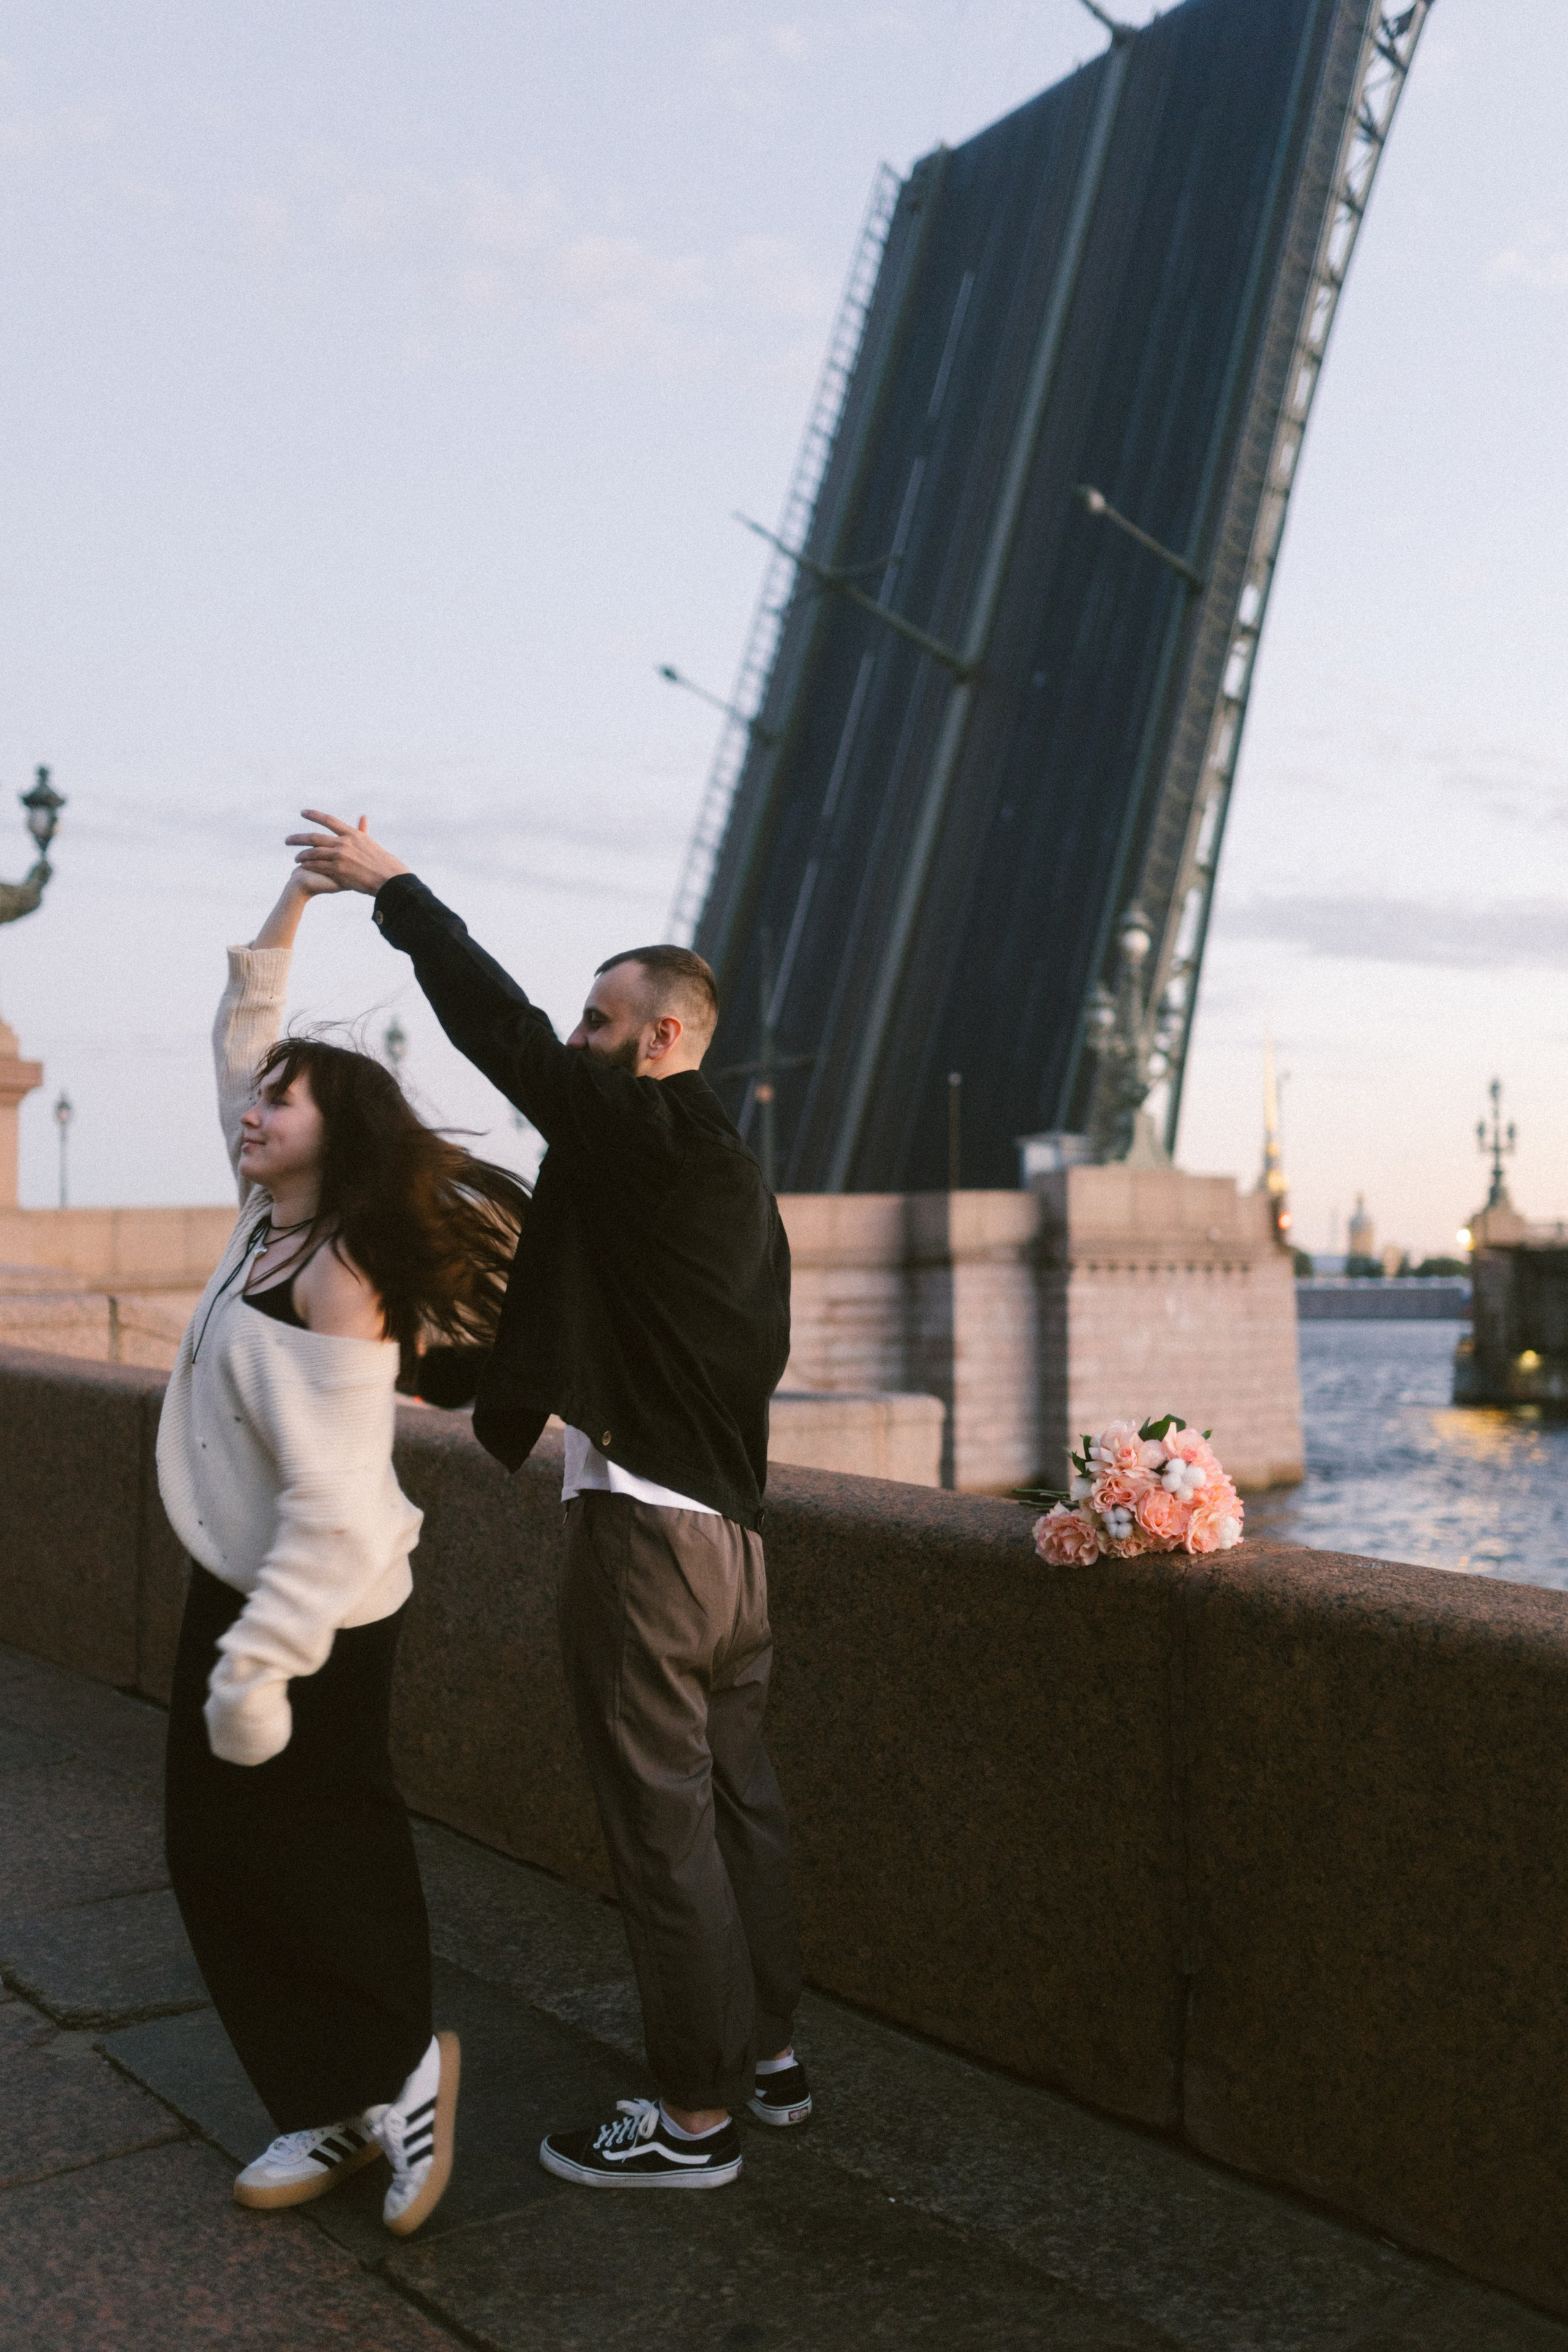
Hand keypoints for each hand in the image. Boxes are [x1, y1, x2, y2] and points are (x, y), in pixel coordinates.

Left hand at [287, 810, 410, 896]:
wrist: (388, 878)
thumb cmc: (383, 862)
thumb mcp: (371, 842)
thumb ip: (362, 830)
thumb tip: (362, 817)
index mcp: (352, 834)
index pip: (329, 820)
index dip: (314, 815)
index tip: (303, 813)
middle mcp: (344, 843)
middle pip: (315, 837)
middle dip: (298, 839)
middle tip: (287, 840)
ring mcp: (340, 857)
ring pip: (314, 853)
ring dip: (302, 855)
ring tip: (295, 858)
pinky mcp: (338, 871)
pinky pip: (318, 866)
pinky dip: (309, 865)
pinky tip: (303, 867)